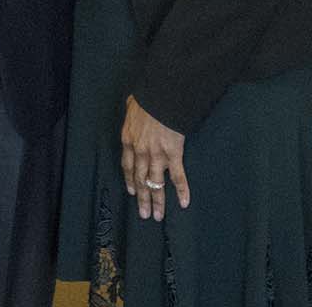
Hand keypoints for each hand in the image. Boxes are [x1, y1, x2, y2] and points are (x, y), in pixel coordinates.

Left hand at [120, 95, 189, 220]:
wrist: (161, 95)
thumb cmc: (147, 97)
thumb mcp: (132, 104)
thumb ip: (131, 110)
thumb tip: (131, 105)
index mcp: (129, 140)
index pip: (128, 166)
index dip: (130, 180)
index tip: (131, 192)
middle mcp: (141, 151)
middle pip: (140, 179)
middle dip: (142, 198)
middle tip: (144, 214)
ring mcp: (157, 155)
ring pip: (155, 183)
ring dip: (157, 201)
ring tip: (158, 216)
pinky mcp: (173, 154)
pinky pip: (178, 176)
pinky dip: (182, 190)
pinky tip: (184, 203)